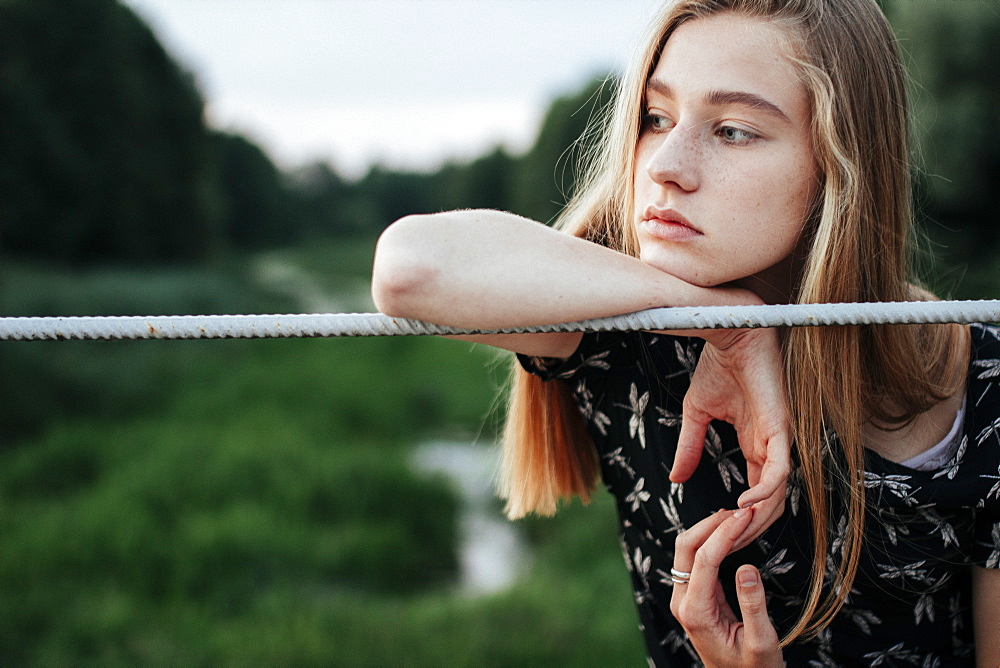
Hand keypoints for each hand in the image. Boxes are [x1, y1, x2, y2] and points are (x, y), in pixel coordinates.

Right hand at [670, 328, 790, 547]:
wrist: (728, 333)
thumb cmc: (717, 366)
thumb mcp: (696, 414)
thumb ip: (690, 446)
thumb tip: (676, 478)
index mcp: (756, 445)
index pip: (757, 492)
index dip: (743, 516)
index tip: (721, 533)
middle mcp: (771, 446)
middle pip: (772, 502)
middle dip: (752, 527)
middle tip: (729, 545)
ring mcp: (778, 438)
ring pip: (779, 493)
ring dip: (759, 516)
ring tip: (735, 530)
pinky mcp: (780, 427)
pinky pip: (779, 469)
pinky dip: (765, 491)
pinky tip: (744, 503)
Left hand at [670, 508, 782, 667]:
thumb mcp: (762, 643)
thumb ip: (753, 605)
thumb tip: (747, 567)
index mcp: (696, 612)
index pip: (704, 559)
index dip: (725, 533)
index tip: (746, 515)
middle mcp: (683, 602)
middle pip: (686, 547)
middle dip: (711, 523)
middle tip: (741, 509)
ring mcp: (684, 597)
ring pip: (687, 550)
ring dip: (710, 528)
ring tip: (738, 515)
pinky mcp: (693, 595)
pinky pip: (696, 559)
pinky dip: (712, 540)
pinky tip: (731, 532)